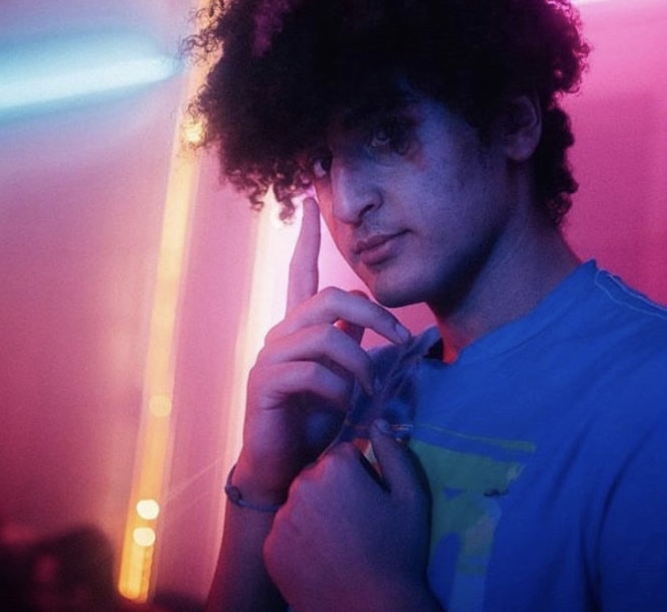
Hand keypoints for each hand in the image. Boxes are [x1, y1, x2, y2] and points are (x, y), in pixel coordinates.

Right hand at [234, 198, 410, 503]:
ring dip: (358, 363)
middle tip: (401, 339)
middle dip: (373, 312)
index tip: (309, 201)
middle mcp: (280, 334)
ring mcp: (270, 358)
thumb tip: (371, 317)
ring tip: (370, 390)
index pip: (300, 271)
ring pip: (323, 334)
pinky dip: (338, 389)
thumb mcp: (341, 375)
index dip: (306, 237)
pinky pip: (311, 372)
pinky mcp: (265, 384)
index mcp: (298, 326)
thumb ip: (350, 343)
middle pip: (327, 297)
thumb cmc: (313, 418)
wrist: (283, 465)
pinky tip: (345, 406)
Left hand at [263, 421, 440, 611]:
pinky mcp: (270, 548)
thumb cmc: (398, 551)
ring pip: (299, 502)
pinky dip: (299, 540)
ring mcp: (282, 518)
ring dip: (314, 513)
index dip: (360, 475)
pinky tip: (320, 558)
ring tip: (338, 542)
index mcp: (334, 467)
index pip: (342, 455)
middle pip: (317, 474)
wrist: (371, 610)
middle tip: (355, 522)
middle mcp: (301, 484)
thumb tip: (378, 422)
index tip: (370, 500)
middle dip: (333, 489)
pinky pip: (285, 531)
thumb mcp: (411, 496)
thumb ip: (394, 452)